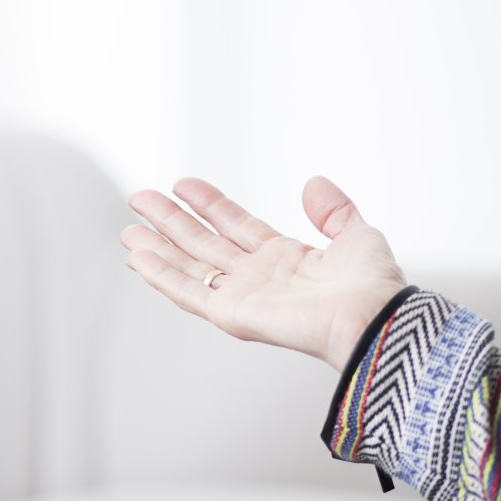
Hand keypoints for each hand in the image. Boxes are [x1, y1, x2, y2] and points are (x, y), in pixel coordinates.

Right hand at [121, 177, 406, 371]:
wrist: (370, 317)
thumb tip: (314, 183)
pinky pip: (188, 292)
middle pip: (202, 243)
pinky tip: (137, 258)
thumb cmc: (372, 287)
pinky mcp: (230, 314)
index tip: (183, 184)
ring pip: (188, 267)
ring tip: (128, 230)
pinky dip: (160, 275)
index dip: (209, 203)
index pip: (235, 225)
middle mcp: (257, 278)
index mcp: (284, 259)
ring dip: (156, 248)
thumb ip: (334, 210)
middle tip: (139, 199)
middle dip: (169, 221)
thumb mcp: (357, 234)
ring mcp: (241, 296)